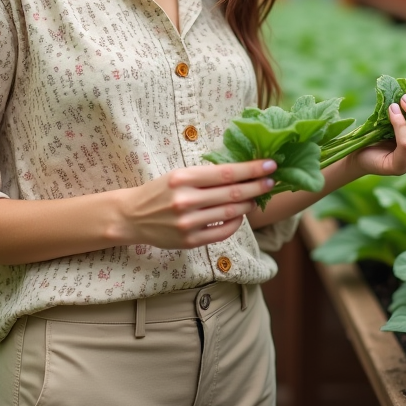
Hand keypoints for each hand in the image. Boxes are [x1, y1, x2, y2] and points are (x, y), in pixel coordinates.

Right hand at [112, 160, 277, 248]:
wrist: (132, 217)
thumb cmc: (159, 191)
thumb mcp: (178, 175)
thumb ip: (206, 175)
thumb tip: (241, 171)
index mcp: (183, 178)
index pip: (226, 173)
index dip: (252, 169)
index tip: (270, 165)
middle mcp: (186, 200)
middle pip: (233, 193)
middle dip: (257, 186)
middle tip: (272, 181)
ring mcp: (188, 223)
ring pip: (231, 212)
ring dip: (249, 204)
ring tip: (257, 197)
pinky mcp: (190, 241)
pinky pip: (222, 231)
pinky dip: (236, 222)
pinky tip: (240, 215)